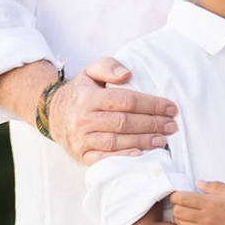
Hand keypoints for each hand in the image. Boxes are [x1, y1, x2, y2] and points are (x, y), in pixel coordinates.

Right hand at [48, 57, 177, 165]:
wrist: (52, 114)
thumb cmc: (80, 93)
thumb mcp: (90, 72)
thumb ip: (108, 66)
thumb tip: (127, 74)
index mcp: (88, 97)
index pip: (126, 101)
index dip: (151, 105)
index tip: (171, 108)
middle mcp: (83, 119)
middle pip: (125, 122)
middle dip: (152, 124)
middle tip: (172, 125)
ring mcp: (81, 139)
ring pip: (117, 141)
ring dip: (143, 141)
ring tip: (163, 139)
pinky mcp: (81, 154)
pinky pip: (104, 158)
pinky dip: (123, 157)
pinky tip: (140, 154)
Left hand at [158, 181, 224, 224]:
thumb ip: (215, 186)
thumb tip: (198, 182)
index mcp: (211, 202)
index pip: (182, 197)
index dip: (175, 195)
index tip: (177, 195)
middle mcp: (206, 218)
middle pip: (179, 211)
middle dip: (176, 207)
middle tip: (182, 206)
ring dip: (178, 220)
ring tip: (182, 218)